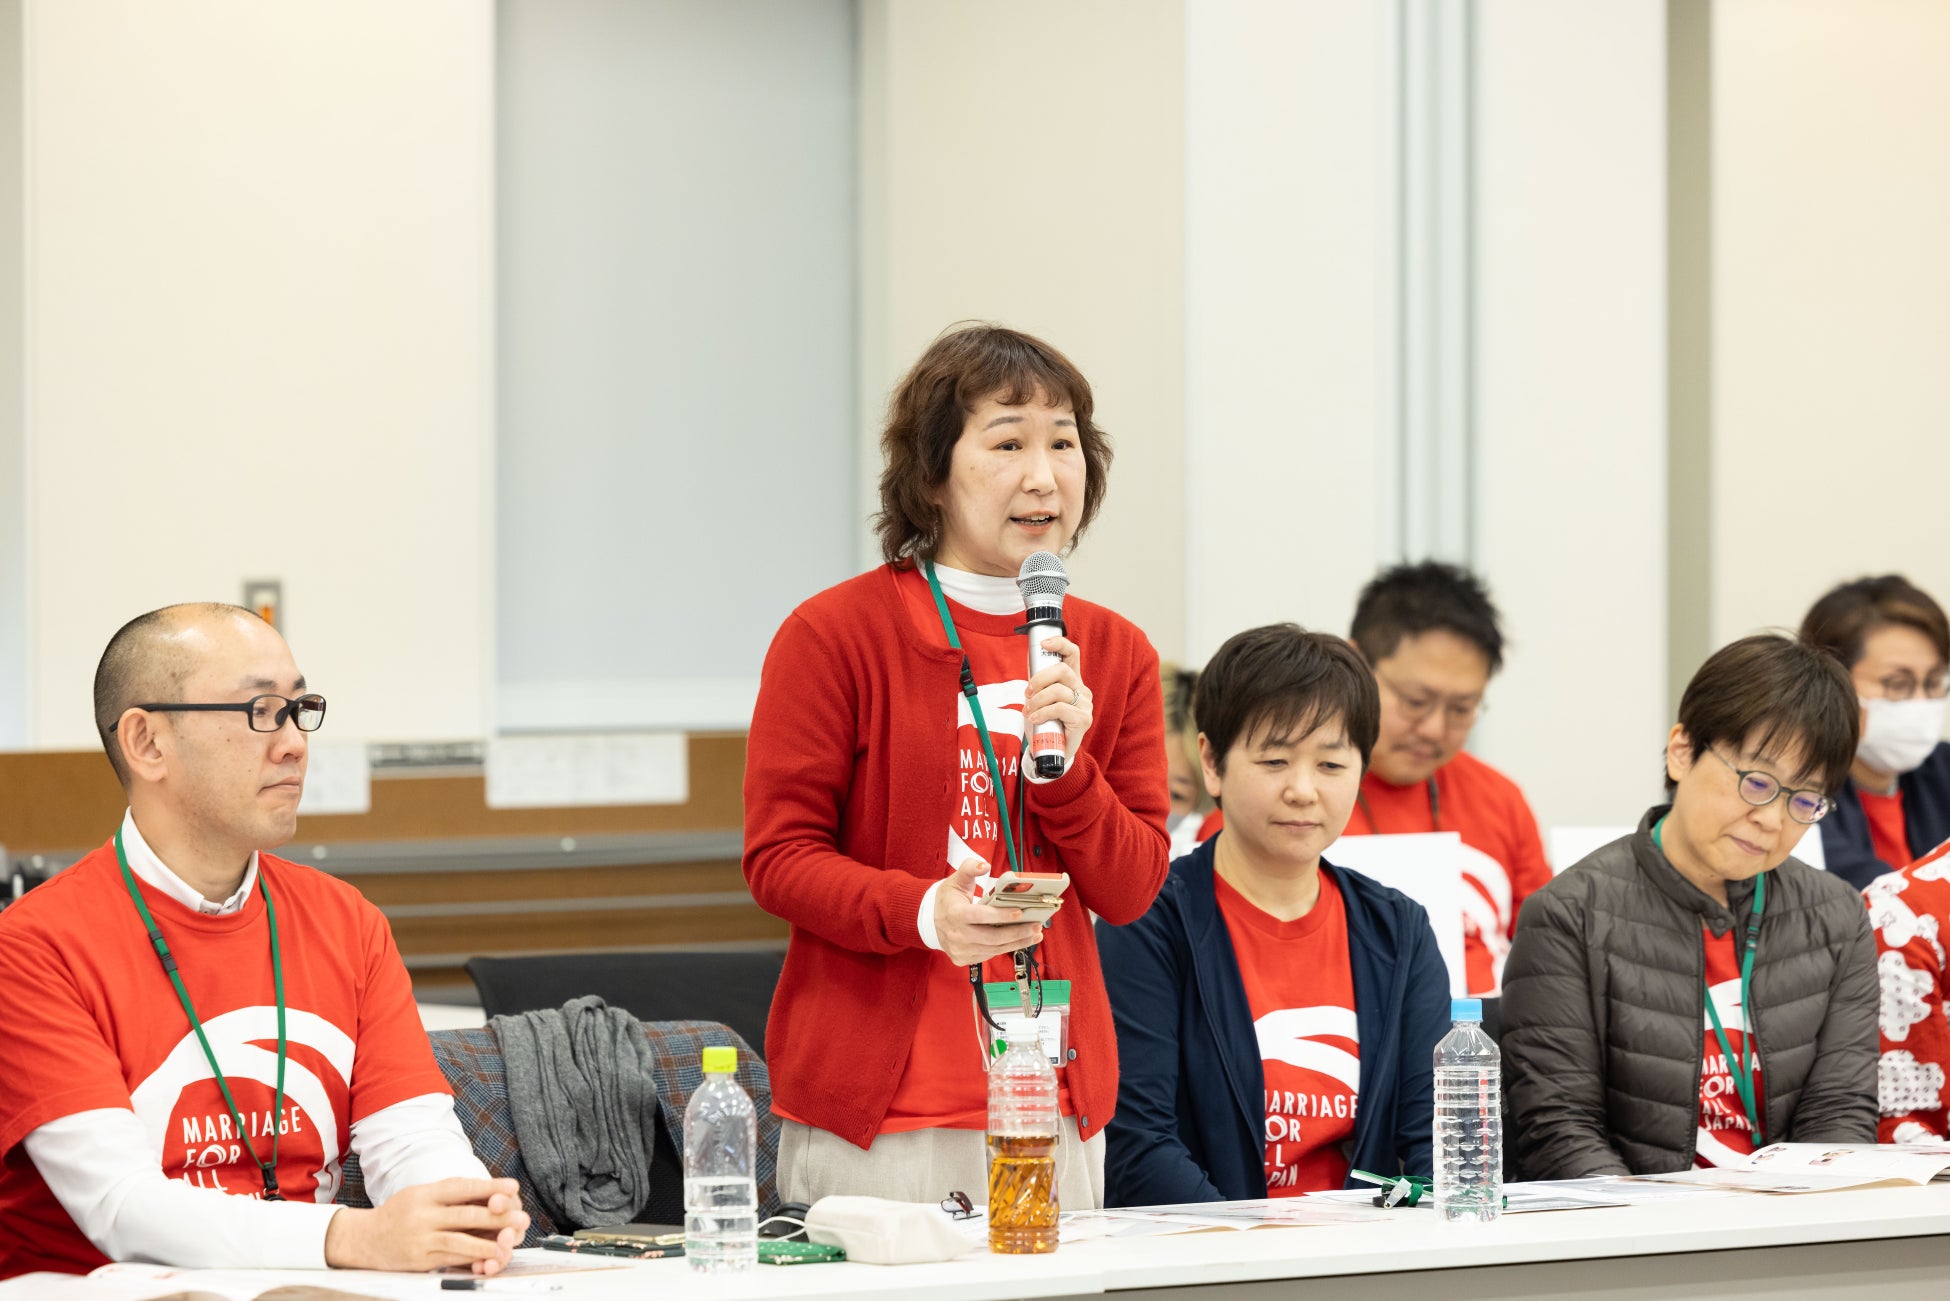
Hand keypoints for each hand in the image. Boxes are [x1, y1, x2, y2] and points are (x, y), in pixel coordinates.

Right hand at [325, 1176, 528, 1274]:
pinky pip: (451, 1259)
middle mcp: (422, 1215)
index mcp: (425, 1194)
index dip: (489, 1187)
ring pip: (461, 1241)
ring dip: (489, 1243)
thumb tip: (487, 1190)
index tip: (513, 1186)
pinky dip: (472, 1259)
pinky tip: (488, 1258)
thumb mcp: (420, 1193)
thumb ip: (449, 1192)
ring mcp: (420, 1239)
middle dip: (498, 1217)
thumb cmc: (399, 1213)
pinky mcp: (420, 1260)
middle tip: (521, 1218)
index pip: (462, 1187)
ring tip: (510, 1243)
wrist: (364, 1239)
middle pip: (466, 1215)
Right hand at [933, 856, 1046, 965]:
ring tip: (1035, 934)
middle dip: (1017, 932)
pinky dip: (1008, 948)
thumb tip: (984, 865)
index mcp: (954, 913)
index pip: (979, 916)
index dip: (1000, 915)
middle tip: (1036, 925)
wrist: (932, 921)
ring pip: (994, 949)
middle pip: (992, 937)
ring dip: (1018, 942)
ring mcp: (960, 949)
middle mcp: (956, 935)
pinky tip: (1021, 941)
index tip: (1019, 912)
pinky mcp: (964, 958)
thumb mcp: (956, 880)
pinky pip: (990, 955)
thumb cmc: (948, 899)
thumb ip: (969, 868)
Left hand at [1025, 634, 1091, 767]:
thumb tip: (1030, 663)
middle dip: (1039, 679)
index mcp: (1073, 681)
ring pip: (1058, 691)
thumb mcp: (1041, 699)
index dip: (1059, 643)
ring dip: (1037, 700)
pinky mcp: (1083, 720)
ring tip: (1029, 711)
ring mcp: (1085, 705)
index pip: (1072, 654)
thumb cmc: (1046, 723)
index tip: (1043, 644)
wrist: (1053, 752)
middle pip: (1062, 670)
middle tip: (1027, 693)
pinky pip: (1060, 708)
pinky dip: (1043, 712)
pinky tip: (1035, 719)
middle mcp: (1082, 690)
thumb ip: (1039, 684)